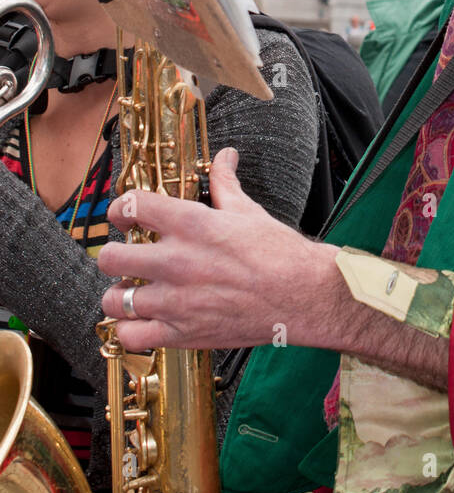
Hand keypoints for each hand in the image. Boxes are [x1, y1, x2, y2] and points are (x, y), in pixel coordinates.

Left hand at [98, 148, 338, 352]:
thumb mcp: (248, 210)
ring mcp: (176, 301)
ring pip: (115, 299)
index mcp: (191, 224)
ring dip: (119, 294)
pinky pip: (132, 336)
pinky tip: (142, 320)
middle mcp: (176, 261)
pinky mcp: (183, 333)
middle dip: (114, 255)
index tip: (124, 217)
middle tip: (126, 257)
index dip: (120, 209)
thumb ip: (225, 183)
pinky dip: (130, 329)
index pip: (130, 206)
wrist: (303, 296)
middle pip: (111, 257)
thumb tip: (225, 157)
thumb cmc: (279, 253)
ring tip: (131, 291)